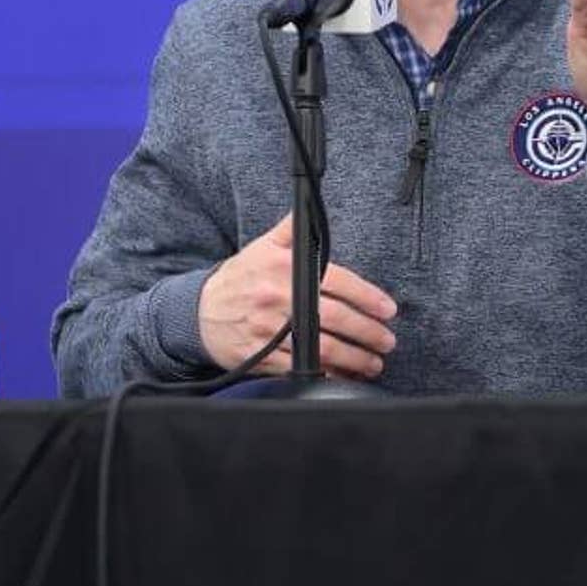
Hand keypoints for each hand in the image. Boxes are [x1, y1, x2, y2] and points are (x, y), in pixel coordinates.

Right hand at [198, 214, 397, 379]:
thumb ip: (292, 229)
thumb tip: (311, 209)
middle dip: (367, 332)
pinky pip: (301, 369)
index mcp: (284, 270)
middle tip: (387, 340)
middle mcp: (278, 300)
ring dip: (354, 359)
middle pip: (335, 319)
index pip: (337, 281)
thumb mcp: (263, 246)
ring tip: (373, 363)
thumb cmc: (239, 278)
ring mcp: (270, 331)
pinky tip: (344, 376)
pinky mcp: (263, 357)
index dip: (367, 297)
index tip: (387, 309)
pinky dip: (327, 375)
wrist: (199, 312)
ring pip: (321, 349)